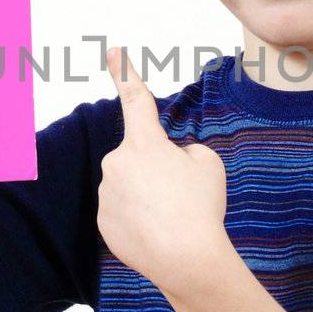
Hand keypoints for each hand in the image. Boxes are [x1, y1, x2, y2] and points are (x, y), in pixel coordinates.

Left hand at [98, 45, 233, 297]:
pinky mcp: (104, 222)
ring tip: (172, 217)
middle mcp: (117, 162)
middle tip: (181, 195)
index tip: (113, 51)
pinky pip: (125, 212)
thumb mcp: (208, 164)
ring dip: (150, 196)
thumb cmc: (201, 208)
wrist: (187, 259)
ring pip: (132, 186)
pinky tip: (158, 233)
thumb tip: (169, 159)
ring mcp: (107, 194)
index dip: (124, 71)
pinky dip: (141, 220)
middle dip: (158, 170)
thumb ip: (185, 151)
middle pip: (141, 158)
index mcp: (144, 142)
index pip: (135, 99)